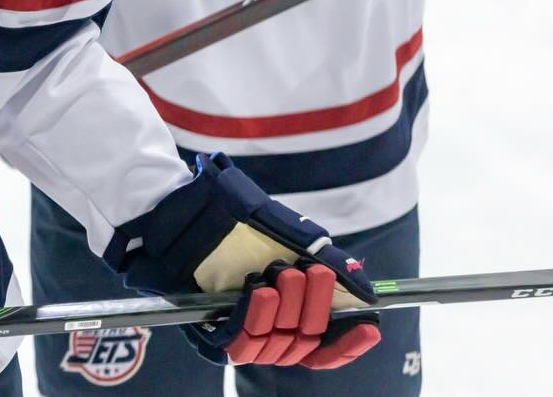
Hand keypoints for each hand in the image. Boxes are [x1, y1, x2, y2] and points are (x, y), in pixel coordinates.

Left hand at [116, 153, 379, 369]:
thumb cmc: (231, 215)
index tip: (371, 325)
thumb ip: (325, 257)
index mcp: (285, 308)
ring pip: (276, 345)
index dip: (348, 342)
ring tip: (282, 273)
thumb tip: (366, 286)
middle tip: (310, 273)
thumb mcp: (285, 230)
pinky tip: (261, 292)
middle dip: (314, 308)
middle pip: (305, 343)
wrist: (182, 206)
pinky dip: (254, 317)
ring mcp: (236, 329)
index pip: (323, 347)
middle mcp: (263, 325)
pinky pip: (238, 342)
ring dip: (286, 309)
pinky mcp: (207, 330)